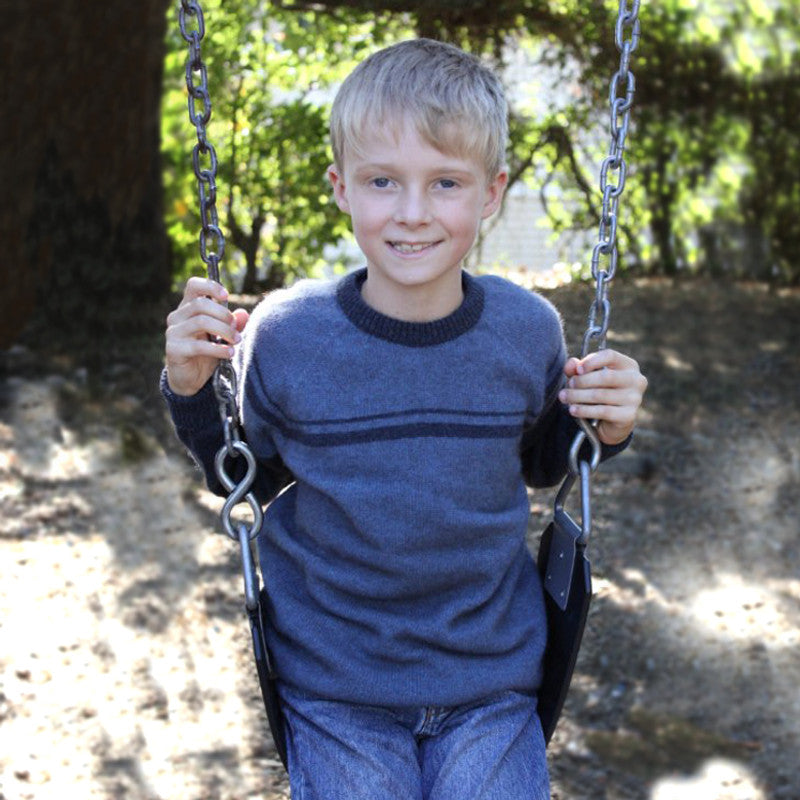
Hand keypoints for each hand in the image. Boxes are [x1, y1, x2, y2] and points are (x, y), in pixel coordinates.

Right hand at [165, 277, 249, 395]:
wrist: (191, 378)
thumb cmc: (207, 352)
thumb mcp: (222, 336)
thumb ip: (233, 324)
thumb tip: (244, 314)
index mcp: (188, 308)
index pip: (193, 286)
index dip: (210, 286)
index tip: (226, 296)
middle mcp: (177, 316)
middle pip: (200, 303)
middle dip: (223, 314)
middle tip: (235, 327)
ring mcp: (173, 332)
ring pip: (201, 321)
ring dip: (224, 330)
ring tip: (236, 341)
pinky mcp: (174, 349)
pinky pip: (198, 345)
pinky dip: (218, 349)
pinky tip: (229, 353)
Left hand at [559, 349, 647, 445]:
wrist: (612, 422)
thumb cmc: (600, 392)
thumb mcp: (587, 378)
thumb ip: (577, 368)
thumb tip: (571, 364)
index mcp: (628, 365)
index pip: (610, 356)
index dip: (591, 361)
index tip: (578, 370)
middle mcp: (636, 380)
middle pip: (605, 376)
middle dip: (582, 381)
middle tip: (568, 385)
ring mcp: (634, 398)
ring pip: (601, 395)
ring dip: (577, 396)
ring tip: (563, 397)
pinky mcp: (629, 415)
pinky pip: (603, 411)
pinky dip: (584, 410)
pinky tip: (572, 410)